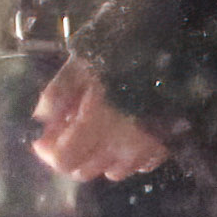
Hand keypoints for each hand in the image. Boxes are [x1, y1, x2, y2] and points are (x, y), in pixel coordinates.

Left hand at [29, 54, 173, 185]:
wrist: (174, 45)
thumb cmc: (123, 49)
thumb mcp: (82, 63)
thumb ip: (58, 92)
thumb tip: (41, 118)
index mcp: (97, 123)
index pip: (64, 161)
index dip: (48, 152)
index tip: (44, 138)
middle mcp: (120, 143)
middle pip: (84, 171)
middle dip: (71, 155)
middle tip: (70, 132)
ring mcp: (147, 147)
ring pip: (113, 171)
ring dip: (100, 158)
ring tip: (101, 134)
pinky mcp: (168, 144)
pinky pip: (142, 166)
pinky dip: (130, 158)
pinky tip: (128, 136)